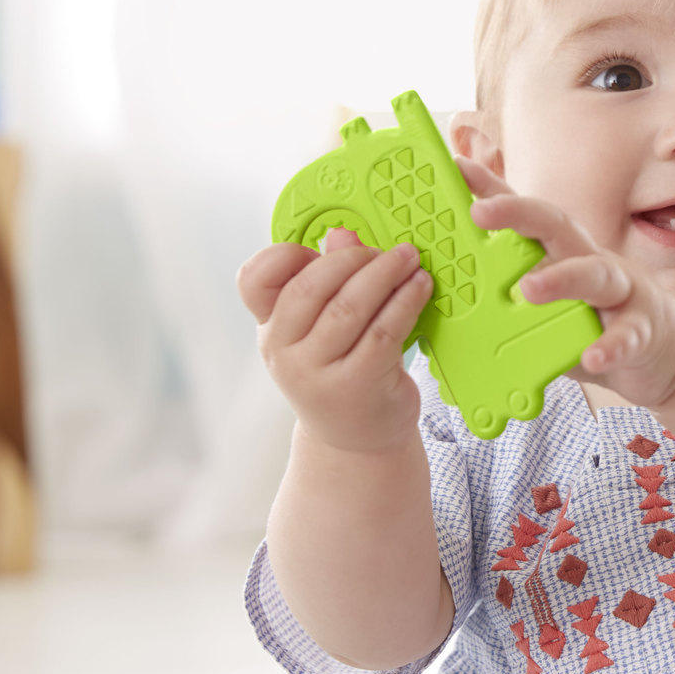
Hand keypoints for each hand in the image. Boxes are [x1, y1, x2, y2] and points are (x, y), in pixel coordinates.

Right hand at [237, 228, 432, 453]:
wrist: (356, 438)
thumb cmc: (342, 369)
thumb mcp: (326, 327)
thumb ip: (330, 281)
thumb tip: (342, 235)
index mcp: (269, 327)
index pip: (254, 281)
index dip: (285, 255)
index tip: (325, 246)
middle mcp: (282, 351)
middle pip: (310, 286)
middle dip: (354, 259)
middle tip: (390, 250)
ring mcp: (315, 372)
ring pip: (350, 307)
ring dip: (386, 275)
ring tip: (411, 261)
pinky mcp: (356, 386)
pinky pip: (383, 333)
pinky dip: (405, 303)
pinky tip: (420, 288)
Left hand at [454, 155, 674, 407]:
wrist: (659, 349)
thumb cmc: (595, 315)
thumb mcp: (553, 293)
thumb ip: (514, 286)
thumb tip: (455, 283)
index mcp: (561, 252)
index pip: (525, 213)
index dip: (492, 189)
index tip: (457, 168)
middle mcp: (589, 259)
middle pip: (557, 225)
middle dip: (518, 213)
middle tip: (480, 212)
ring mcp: (621, 291)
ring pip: (594, 274)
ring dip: (562, 278)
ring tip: (529, 289)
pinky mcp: (642, 328)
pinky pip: (627, 334)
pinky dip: (611, 344)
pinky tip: (594, 357)